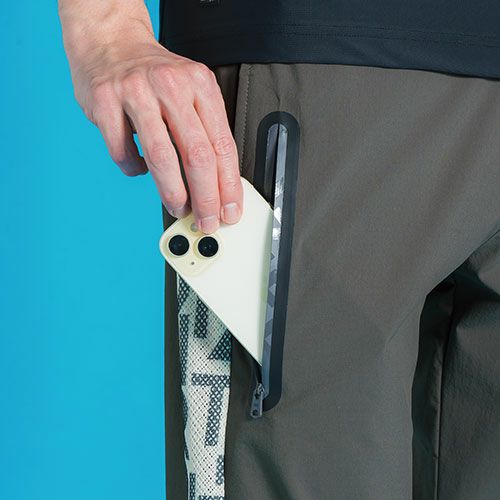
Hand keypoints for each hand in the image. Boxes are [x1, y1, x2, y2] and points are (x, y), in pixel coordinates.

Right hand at [63, 27, 241, 232]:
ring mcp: (136, 92)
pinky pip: (122, 151)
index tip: (230, 210)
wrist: (111, 42)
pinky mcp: (105, 102)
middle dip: (206, 197)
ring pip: (161, 157)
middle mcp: (171, 85)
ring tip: (179, 207)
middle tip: (206, 220)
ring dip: (173, 192)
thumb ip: (204, 132)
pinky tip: (140, 170)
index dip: (228, 186)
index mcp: (200, 85)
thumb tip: (217, 185)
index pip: (223, 145)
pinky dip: (134, 170)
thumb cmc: (155, 76)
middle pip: (197, 155)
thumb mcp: (191, 91)